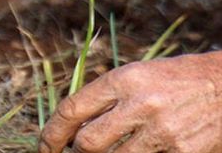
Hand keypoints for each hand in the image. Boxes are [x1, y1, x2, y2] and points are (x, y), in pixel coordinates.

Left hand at [39, 51, 221, 152]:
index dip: (51, 133)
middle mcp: (141, 103)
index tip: (44, 147)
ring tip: (124, 146)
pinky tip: (153, 149)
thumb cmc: (178, 80)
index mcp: (125, 79)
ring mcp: (163, 131)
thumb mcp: (139, 76)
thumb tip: (74, 127)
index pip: (72, 109)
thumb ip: (107, 98)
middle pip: (87, 143)